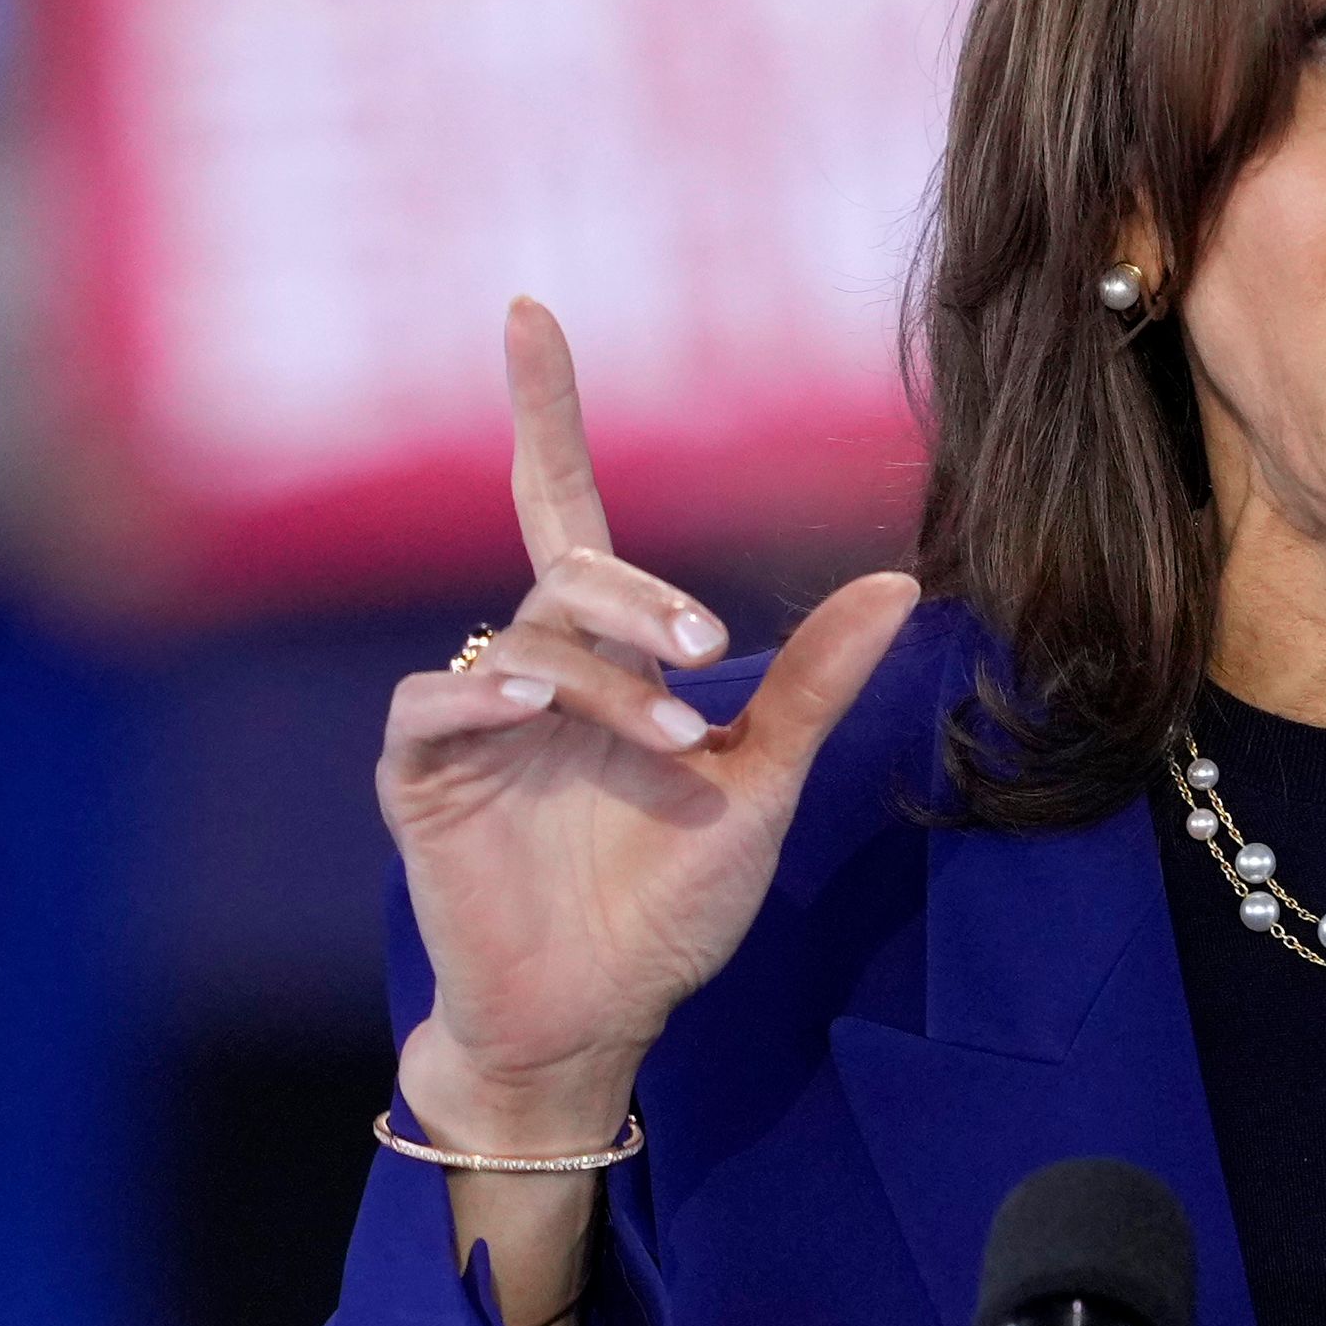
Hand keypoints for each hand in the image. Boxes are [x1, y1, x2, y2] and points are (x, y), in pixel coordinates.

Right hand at [380, 299, 920, 1153]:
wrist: (605, 1013)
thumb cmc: (673, 900)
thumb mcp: (766, 784)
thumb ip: (813, 682)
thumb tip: (902, 579)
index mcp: (601, 653)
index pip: (563, 505)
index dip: (544, 412)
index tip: (528, 312)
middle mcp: (530, 667)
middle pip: (567, 573)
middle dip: (639, 597)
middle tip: (710, 651)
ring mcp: (470, 720)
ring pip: (524, 641)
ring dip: (603, 682)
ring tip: (675, 742)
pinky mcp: (424, 781)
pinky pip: (433, 707)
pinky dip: (479, 694)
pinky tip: (526, 704)